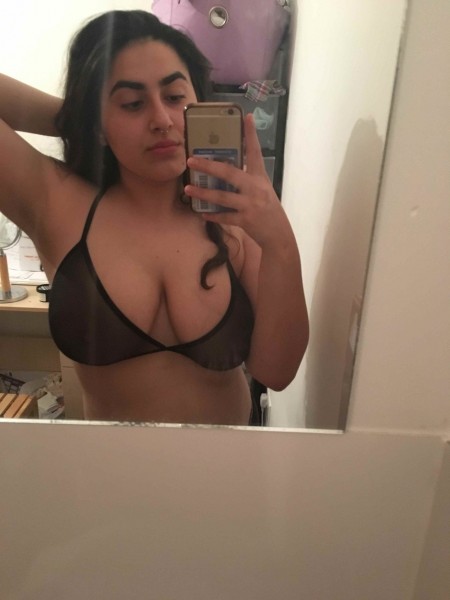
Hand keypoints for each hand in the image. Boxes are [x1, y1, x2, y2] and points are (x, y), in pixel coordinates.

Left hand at [184, 114, 291, 248]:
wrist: (278, 234)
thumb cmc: (268, 209)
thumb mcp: (262, 190)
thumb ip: (247, 179)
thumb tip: (224, 169)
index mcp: (260, 177)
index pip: (255, 152)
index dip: (251, 134)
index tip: (246, 117)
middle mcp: (255, 188)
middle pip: (229, 173)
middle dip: (208, 166)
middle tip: (191, 160)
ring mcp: (250, 205)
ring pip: (222, 197)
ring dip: (203, 193)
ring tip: (188, 189)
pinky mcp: (246, 220)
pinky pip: (224, 217)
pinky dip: (212, 215)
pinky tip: (201, 212)